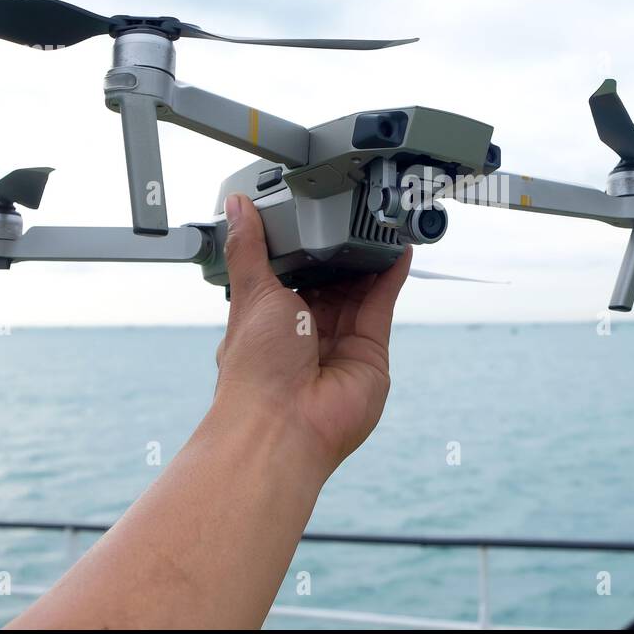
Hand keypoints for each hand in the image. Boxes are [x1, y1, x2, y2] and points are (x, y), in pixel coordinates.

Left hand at [212, 193, 412, 479]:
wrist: (283, 424)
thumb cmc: (255, 370)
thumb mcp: (251, 293)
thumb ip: (250, 248)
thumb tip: (237, 209)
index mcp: (270, 321)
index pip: (291, 275)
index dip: (304, 249)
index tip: (313, 217)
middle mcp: (305, 335)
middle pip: (330, 285)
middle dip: (340, 254)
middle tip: (352, 216)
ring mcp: (340, 344)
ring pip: (358, 293)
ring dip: (368, 262)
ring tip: (379, 225)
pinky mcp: (370, 352)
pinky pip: (381, 306)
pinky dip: (390, 278)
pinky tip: (396, 251)